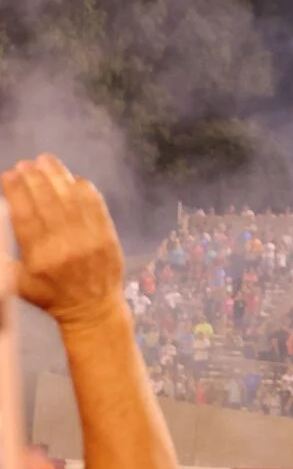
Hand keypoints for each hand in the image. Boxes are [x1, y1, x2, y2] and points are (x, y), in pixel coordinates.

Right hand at [1, 155, 124, 328]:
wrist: (92, 308)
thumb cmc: (51, 295)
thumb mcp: (19, 283)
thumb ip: (4, 259)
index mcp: (39, 258)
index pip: (24, 216)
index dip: (15, 192)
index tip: (7, 175)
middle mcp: (64, 246)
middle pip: (46, 201)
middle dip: (33, 178)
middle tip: (24, 164)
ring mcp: (88, 238)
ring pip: (70, 197)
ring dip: (56, 175)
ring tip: (44, 160)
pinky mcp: (107, 234)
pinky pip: (95, 203)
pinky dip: (83, 187)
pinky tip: (71, 177)